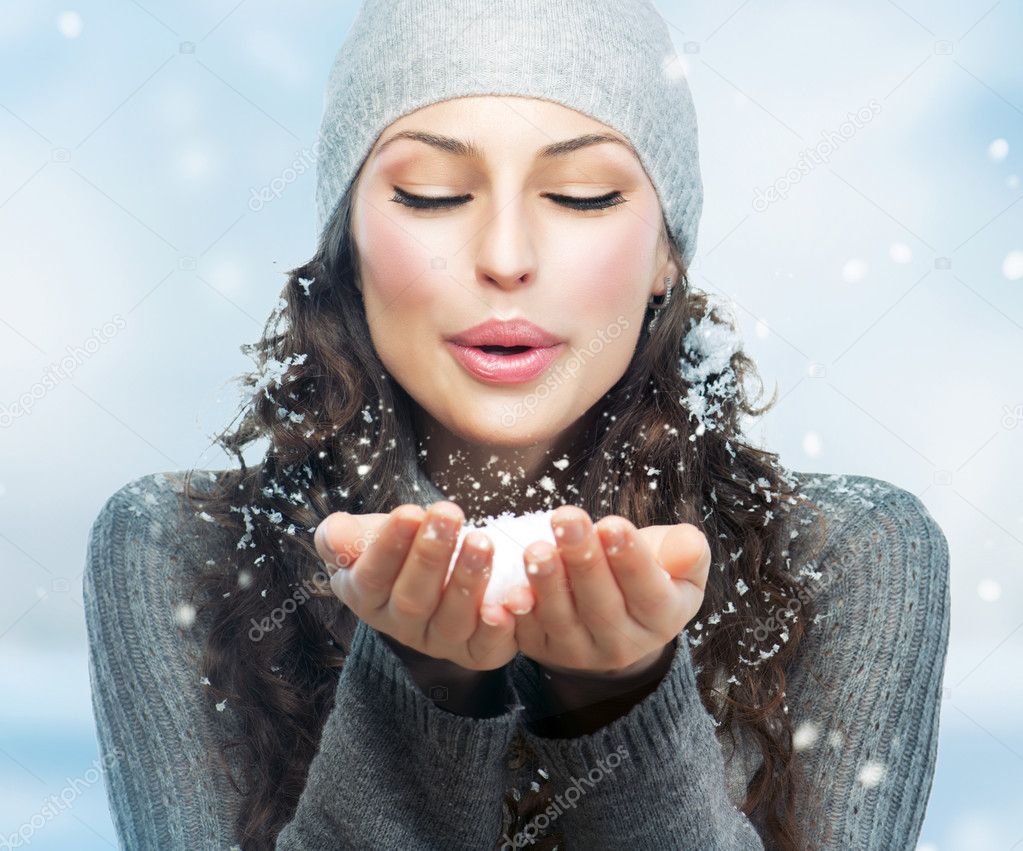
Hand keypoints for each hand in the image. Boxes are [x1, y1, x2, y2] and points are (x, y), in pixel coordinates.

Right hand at [313, 501, 516, 671]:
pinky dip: (497, 629)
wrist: (439, 569)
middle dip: (431, 555)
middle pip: (413, 598)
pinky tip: (506, 603)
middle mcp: (402, 626)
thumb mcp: (365, 536)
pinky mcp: (477, 651)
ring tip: (481, 540)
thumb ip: (343, 536)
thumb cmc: (399, 547)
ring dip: (467, 581)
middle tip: (448, 514)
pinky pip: (486, 648)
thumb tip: (335, 537)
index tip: (410, 512)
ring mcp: (440, 642)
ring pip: (452, 620)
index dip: (390, 546)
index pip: (372, 576)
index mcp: (367, 597)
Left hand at [501, 506, 709, 680]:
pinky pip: (528, 632)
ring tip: (536, 548)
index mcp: (661, 619)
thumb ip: (688, 552)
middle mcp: (622, 645)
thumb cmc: (650, 572)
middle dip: (582, 559)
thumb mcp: (680, 562)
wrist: (617, 612)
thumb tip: (688, 547)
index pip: (648, 591)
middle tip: (566, 520)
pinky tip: (510, 589)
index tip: (613, 525)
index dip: (630, 559)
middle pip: (601, 604)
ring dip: (546, 582)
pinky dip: (518, 611)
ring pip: (562, 618)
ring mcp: (580, 651)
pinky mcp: (543, 649)